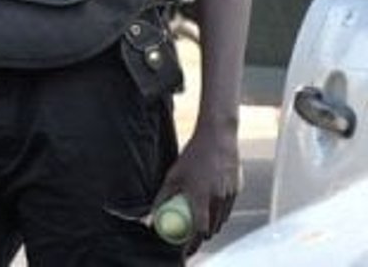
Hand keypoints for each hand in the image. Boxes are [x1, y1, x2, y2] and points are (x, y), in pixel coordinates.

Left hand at [155, 118, 241, 253]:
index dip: (193, 243)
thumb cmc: (192, 155)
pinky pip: (229, 209)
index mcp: (201, 196)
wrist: (218, 137)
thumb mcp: (173, 175)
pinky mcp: (238, 190)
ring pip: (222, 220)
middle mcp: (218, 199)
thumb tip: (152, 217)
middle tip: (191, 236)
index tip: (186, 250)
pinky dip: (220, 212)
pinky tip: (212, 205)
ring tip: (200, 222)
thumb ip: (163, 197)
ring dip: (212, 225)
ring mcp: (230, 195)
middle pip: (211, 228)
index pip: (200, 230)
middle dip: (202, 236)